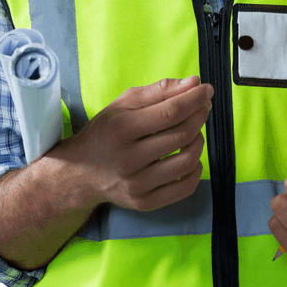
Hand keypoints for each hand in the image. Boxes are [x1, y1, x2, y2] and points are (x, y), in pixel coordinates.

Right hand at [63, 76, 213, 211]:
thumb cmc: (106, 132)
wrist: (80, 172)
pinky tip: (190, 157)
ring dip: (199, 141)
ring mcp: (136, 184)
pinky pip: (185, 187)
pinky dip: (196, 169)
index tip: (206, 90)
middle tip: (202, 107)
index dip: (195, 99)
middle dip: (199, 116)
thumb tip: (194, 83)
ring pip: (187, 161)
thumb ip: (159, 91)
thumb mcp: (123, 104)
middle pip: (182, 135)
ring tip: (193, 132)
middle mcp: (127, 159)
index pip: (170, 112)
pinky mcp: (144, 203)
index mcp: (120, 129)